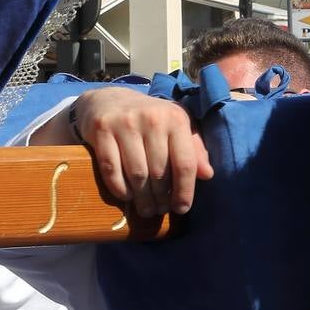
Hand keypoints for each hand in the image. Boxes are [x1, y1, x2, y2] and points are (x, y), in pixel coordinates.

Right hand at [31, 87, 212, 216]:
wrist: (109, 99)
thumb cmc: (152, 119)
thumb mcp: (178, 127)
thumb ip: (194, 150)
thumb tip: (208, 175)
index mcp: (176, 119)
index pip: (185, 163)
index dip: (185, 191)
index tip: (181, 208)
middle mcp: (152, 119)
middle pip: (160, 172)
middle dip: (161, 198)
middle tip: (160, 210)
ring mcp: (125, 123)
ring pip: (136, 173)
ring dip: (142, 197)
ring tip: (146, 209)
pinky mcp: (101, 129)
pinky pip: (111, 168)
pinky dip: (119, 188)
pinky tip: (127, 196)